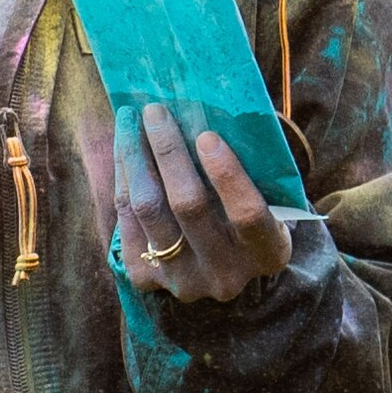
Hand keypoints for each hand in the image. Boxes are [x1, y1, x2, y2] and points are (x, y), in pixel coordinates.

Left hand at [116, 105, 286, 303]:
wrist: (222, 264)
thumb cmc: (248, 212)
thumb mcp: (268, 198)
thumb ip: (251, 170)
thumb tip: (210, 113)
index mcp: (268, 253)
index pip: (247, 215)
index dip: (227, 175)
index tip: (207, 135)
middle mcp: (226, 274)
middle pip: (189, 206)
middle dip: (168, 151)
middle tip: (155, 111)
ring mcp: (184, 281)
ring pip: (149, 210)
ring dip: (135, 157)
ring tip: (129, 120)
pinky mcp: (147, 279)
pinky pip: (126, 219)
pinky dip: (123, 179)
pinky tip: (124, 150)